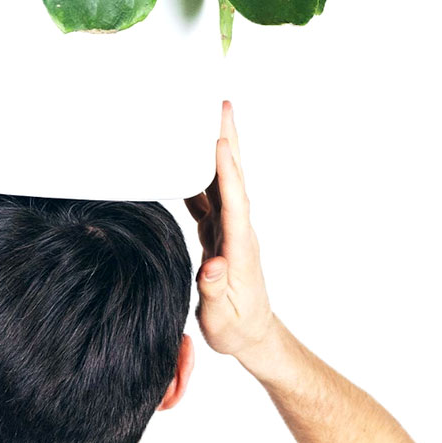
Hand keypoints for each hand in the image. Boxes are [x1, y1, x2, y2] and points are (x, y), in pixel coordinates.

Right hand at [183, 101, 274, 357]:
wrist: (252, 335)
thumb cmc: (236, 328)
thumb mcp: (222, 318)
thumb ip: (215, 290)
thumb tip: (211, 266)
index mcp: (239, 248)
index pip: (234, 204)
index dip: (227, 173)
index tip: (219, 143)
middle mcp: (237, 231)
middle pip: (232, 179)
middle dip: (227, 141)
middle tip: (222, 106)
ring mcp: (229, 230)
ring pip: (222, 181)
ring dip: (216, 149)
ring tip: (208, 118)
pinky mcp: (220, 233)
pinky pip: (210, 196)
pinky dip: (202, 173)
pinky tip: (189, 159)